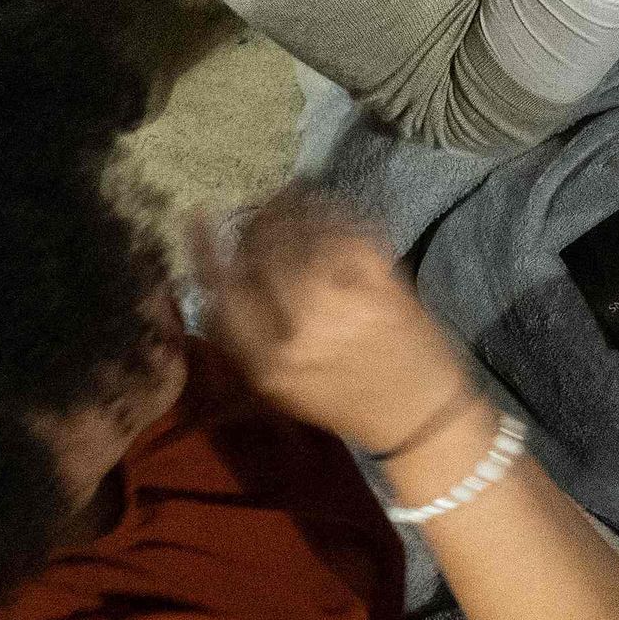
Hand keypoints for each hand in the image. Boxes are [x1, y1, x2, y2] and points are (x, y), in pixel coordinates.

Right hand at [188, 189, 480, 459]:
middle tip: (254, 219)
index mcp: (267, 364)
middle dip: (249, 229)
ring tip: (283, 204)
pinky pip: (340, 228)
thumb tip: (214, 286)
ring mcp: (342, 301)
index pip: (220, 292)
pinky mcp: (381, 278)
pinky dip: (323, 209)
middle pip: (254, 255)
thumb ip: (244, 343)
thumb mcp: (281, 391)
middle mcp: (299, 331)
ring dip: (282, 212)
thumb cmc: (346, 404)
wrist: (419, 415)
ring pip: (294, 234)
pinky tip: (318, 205)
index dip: (204, 249)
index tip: (199, 220)